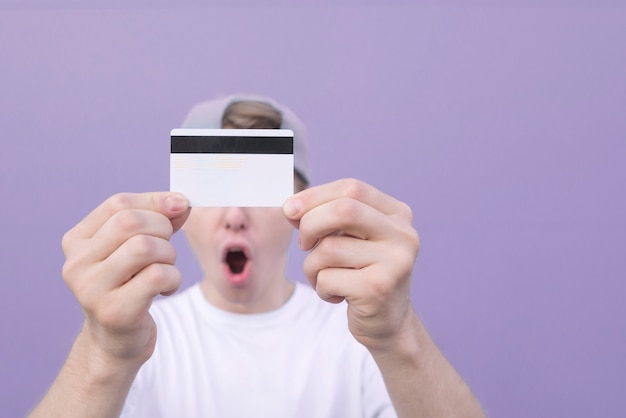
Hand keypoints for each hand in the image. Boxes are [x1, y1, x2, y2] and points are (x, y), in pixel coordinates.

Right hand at [61, 192, 189, 363]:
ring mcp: (91, 289)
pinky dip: (173, 278)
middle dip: (163, 230)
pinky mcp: (114, 311)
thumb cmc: (132, 286)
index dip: (155, 202)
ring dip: (169, 255)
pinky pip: (157, 275)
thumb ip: (158, 219)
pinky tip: (166, 289)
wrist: (117, 342)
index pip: (118, 204)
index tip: (179, 207)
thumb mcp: (138, 247)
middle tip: (167, 250)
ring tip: (165, 270)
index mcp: (77, 241)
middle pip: (131, 222)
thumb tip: (180, 201)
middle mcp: (76, 263)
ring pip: (144, 247)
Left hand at [283, 179, 419, 350]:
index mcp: (397, 214)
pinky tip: (337, 295)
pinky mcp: (378, 290)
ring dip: (313, 266)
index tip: (290, 210)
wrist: (389, 324)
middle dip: (310, 225)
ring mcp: (394, 262)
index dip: (315, 195)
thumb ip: (325, 218)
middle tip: (305, 245)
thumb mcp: (349, 239)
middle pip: (343, 210)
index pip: (352, 188)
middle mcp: (403, 235)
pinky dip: (321, 288)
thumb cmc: (362, 275)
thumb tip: (290, 207)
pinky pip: (327, 278)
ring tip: (326, 278)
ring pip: (329, 249)